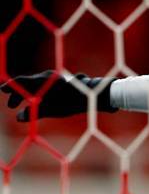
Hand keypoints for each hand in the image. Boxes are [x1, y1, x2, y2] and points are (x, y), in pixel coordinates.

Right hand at [1, 70, 117, 121]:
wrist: (95, 95)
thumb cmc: (73, 102)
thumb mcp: (52, 110)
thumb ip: (34, 113)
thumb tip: (19, 117)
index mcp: (43, 80)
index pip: (21, 81)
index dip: (10, 87)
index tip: (2, 90)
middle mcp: (48, 76)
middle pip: (28, 83)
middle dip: (18, 94)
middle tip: (11, 106)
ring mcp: (56, 78)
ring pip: (37, 84)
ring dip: (29, 94)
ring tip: (24, 105)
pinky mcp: (63, 81)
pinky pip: (45, 85)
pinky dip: (38, 93)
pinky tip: (39, 102)